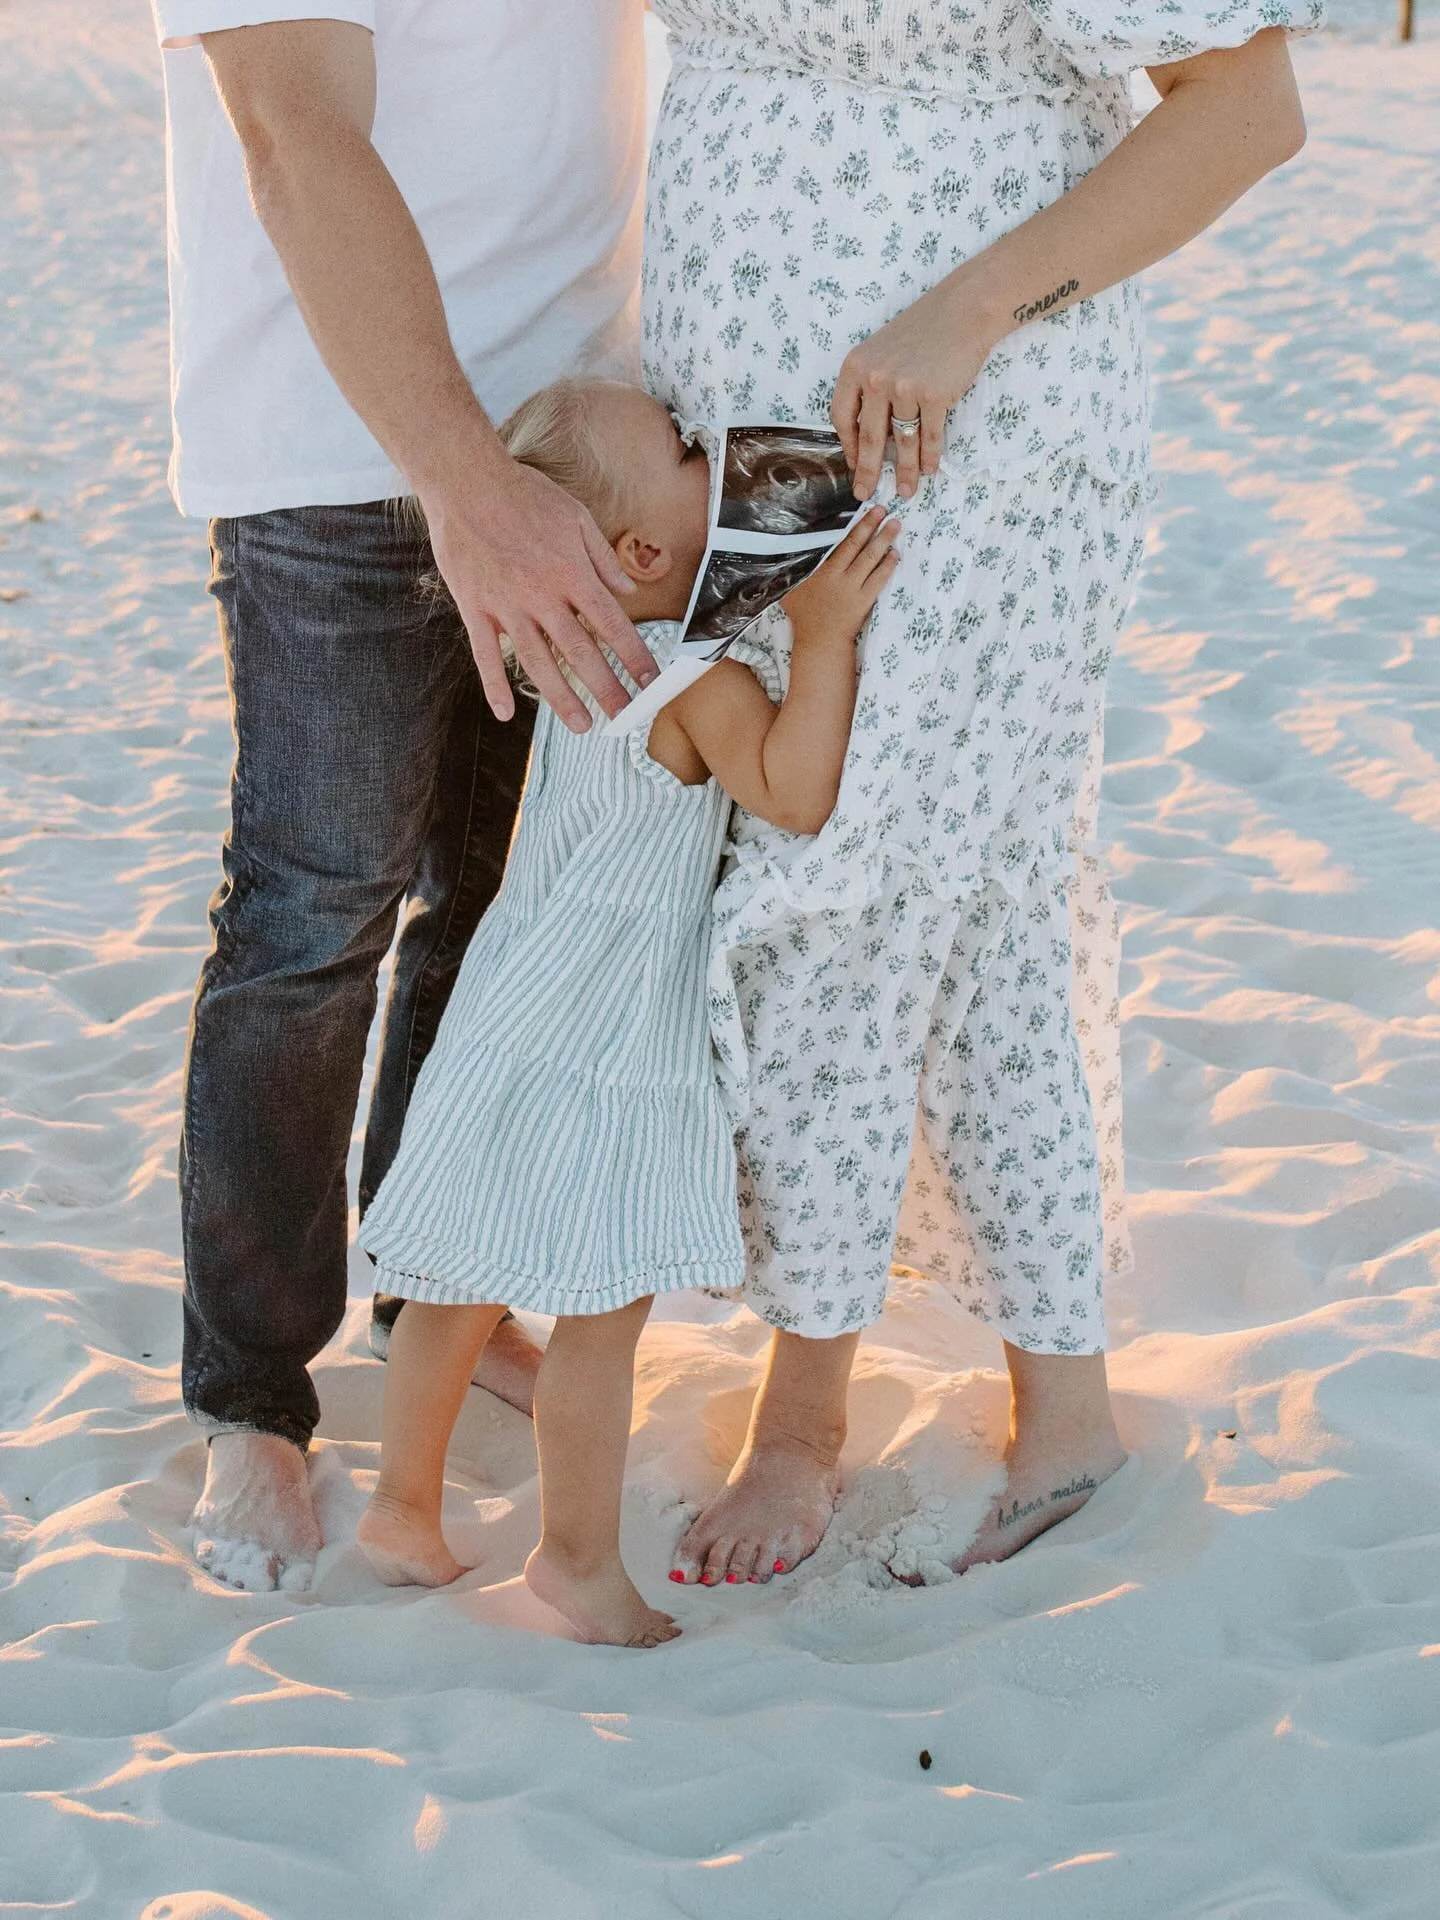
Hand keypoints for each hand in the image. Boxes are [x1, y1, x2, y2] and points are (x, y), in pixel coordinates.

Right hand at [422, 450, 656, 731]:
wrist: (467, 480)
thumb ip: (602, 559)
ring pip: (537, 662)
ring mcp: (506, 605)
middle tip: (624, 717)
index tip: (650, 682)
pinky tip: (505, 713)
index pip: (611, 624)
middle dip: (606, 688)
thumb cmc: (525, 495)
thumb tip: (627, 592)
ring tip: (581, 725)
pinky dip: (494, 686)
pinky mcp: (474, 608)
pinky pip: (484, 654)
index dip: (634, 656)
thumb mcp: (576, 516)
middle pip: (579, 652)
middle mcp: (542, 595)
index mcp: (571, 573)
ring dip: (561, 698)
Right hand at [783, 506, 900, 645]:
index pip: (837, 541)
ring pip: (870, 558)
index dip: (851, 525)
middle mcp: (838, 575)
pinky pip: (879, 579)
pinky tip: (895, 553)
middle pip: (856, 544)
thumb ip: (792, 571)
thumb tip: (783, 552)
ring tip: (895, 524)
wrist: (819, 641)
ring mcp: (853, 587)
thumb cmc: (803, 616)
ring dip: (884, 540)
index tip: (860, 508)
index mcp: (820, 569)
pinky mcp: (865, 600)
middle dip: (870, 525)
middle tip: (882, 508)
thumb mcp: (790, 590)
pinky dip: (888, 565)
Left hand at [830, 274, 1000, 500]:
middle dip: (868, 472)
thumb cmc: (922, 331)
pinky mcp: (934, 396)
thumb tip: (869, 433)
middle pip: (869, 438)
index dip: (848, 446)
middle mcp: (876, 378)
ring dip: (906, 472)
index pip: (843, 417)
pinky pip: (929, 436)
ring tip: (906, 490)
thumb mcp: (881, 353)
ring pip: (903, 442)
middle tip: (865, 494)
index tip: (854, 465)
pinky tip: (929, 470)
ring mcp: (905, 388)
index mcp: (856, 368)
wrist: (962, 311)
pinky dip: (929, 457)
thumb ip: (870, 387)